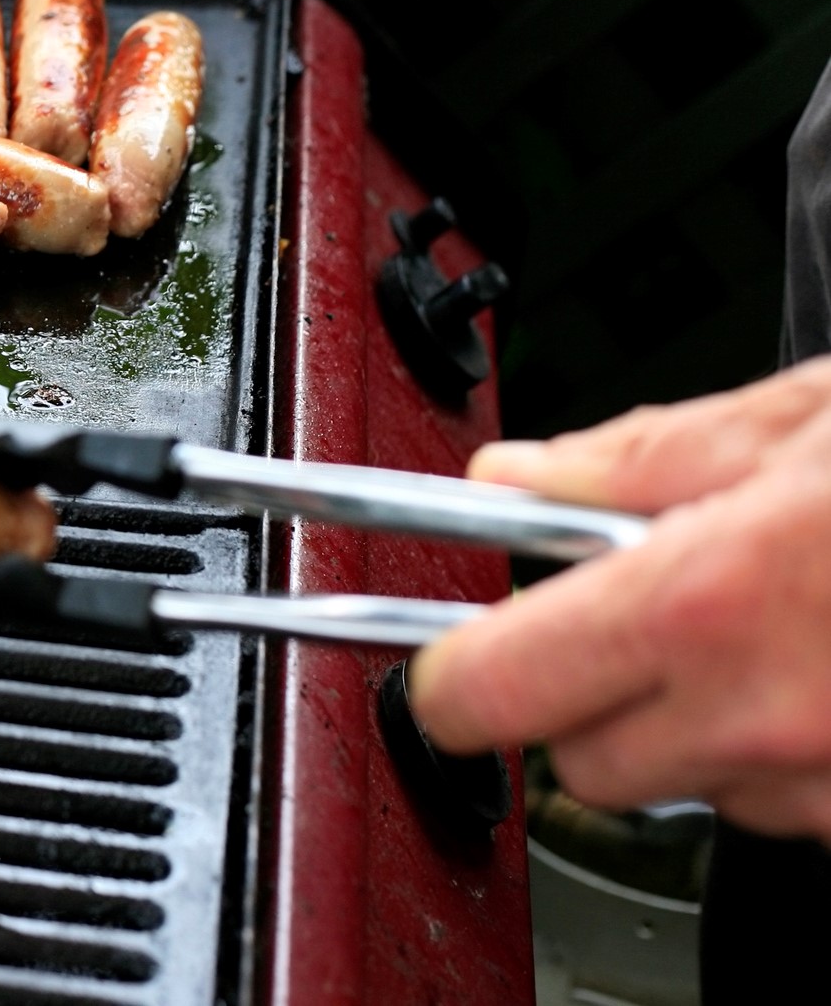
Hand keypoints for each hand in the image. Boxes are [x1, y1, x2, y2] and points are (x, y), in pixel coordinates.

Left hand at [410, 356, 830, 839]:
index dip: (449, 676)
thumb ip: (645, 456)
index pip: (488, 688)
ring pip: (699, 789)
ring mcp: (826, 787)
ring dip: (709, 730)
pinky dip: (798, 758)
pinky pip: (794, 810)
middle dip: (593, 697)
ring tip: (784, 634)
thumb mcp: (806, 423)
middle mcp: (759, 714)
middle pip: (585, 760)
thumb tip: (522, 474)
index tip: (441, 662)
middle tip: (651, 622)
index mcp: (704, 600)